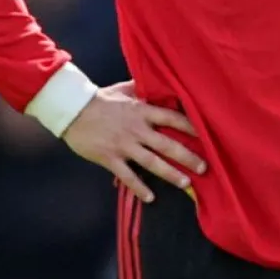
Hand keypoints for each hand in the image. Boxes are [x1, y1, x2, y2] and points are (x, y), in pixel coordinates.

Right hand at [62, 81, 205, 202]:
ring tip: (185, 183)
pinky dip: (139, 188)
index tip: (206, 135)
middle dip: (187, 156)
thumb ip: (142, 88)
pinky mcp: (110, 158)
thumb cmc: (100, 99)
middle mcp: (136, 129)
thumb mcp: (124, 89)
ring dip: (170, 174)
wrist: (72, 111)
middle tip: (204, 168)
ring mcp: (124, 145)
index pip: (172, 118)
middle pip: (167, 144)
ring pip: (151, 162)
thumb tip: (159, 80)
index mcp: (141, 110)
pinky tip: (150, 198)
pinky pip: (128, 176)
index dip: (190, 126)